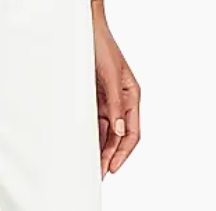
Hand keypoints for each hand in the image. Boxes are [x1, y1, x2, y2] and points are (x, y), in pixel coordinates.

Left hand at [92, 2, 140, 177]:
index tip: (111, 168)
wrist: (84, 31)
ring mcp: (106, 103)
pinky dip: (89, 138)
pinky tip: (84, 149)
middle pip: (117, 138)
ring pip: (104, 134)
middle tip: (97, 174)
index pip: (131, 133)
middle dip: (108, 157)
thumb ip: (115, 105)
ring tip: (90, 167)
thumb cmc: (101, 47)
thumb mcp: (111, 77)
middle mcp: (120, 103)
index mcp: (131, 98)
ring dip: (98, 150)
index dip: (123, 153)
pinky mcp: (92, 102)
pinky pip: (93, 125)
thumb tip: (118, 131)